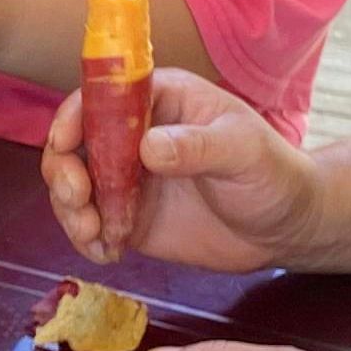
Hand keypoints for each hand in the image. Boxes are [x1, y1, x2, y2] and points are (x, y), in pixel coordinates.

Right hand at [45, 67, 326, 272]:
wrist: (287, 228)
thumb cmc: (274, 173)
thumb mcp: (244, 152)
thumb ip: (198, 146)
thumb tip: (148, 148)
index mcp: (160, 100)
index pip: (102, 96)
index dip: (74, 116)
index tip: (65, 144)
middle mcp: (134, 135)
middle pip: (75, 143)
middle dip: (63, 171)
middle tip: (78, 199)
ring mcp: (129, 178)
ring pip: (75, 186)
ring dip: (70, 210)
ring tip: (92, 234)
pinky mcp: (130, 218)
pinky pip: (93, 225)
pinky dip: (88, 240)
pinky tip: (107, 254)